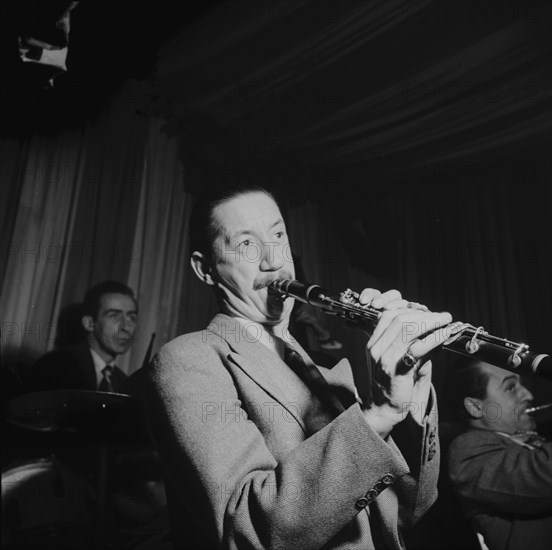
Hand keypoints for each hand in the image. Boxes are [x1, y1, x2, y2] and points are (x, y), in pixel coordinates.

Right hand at [359, 289, 456, 433]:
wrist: (386, 408)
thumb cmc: (397, 384)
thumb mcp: (402, 358)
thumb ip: (414, 343)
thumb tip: (437, 329)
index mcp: (374, 342)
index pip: (390, 316)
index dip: (412, 311)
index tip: (430, 313)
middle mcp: (376, 347)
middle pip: (400, 319)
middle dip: (425, 315)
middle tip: (444, 316)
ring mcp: (384, 358)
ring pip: (408, 329)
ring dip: (431, 323)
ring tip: (446, 322)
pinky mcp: (395, 370)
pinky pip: (416, 348)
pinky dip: (433, 339)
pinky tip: (443, 336)